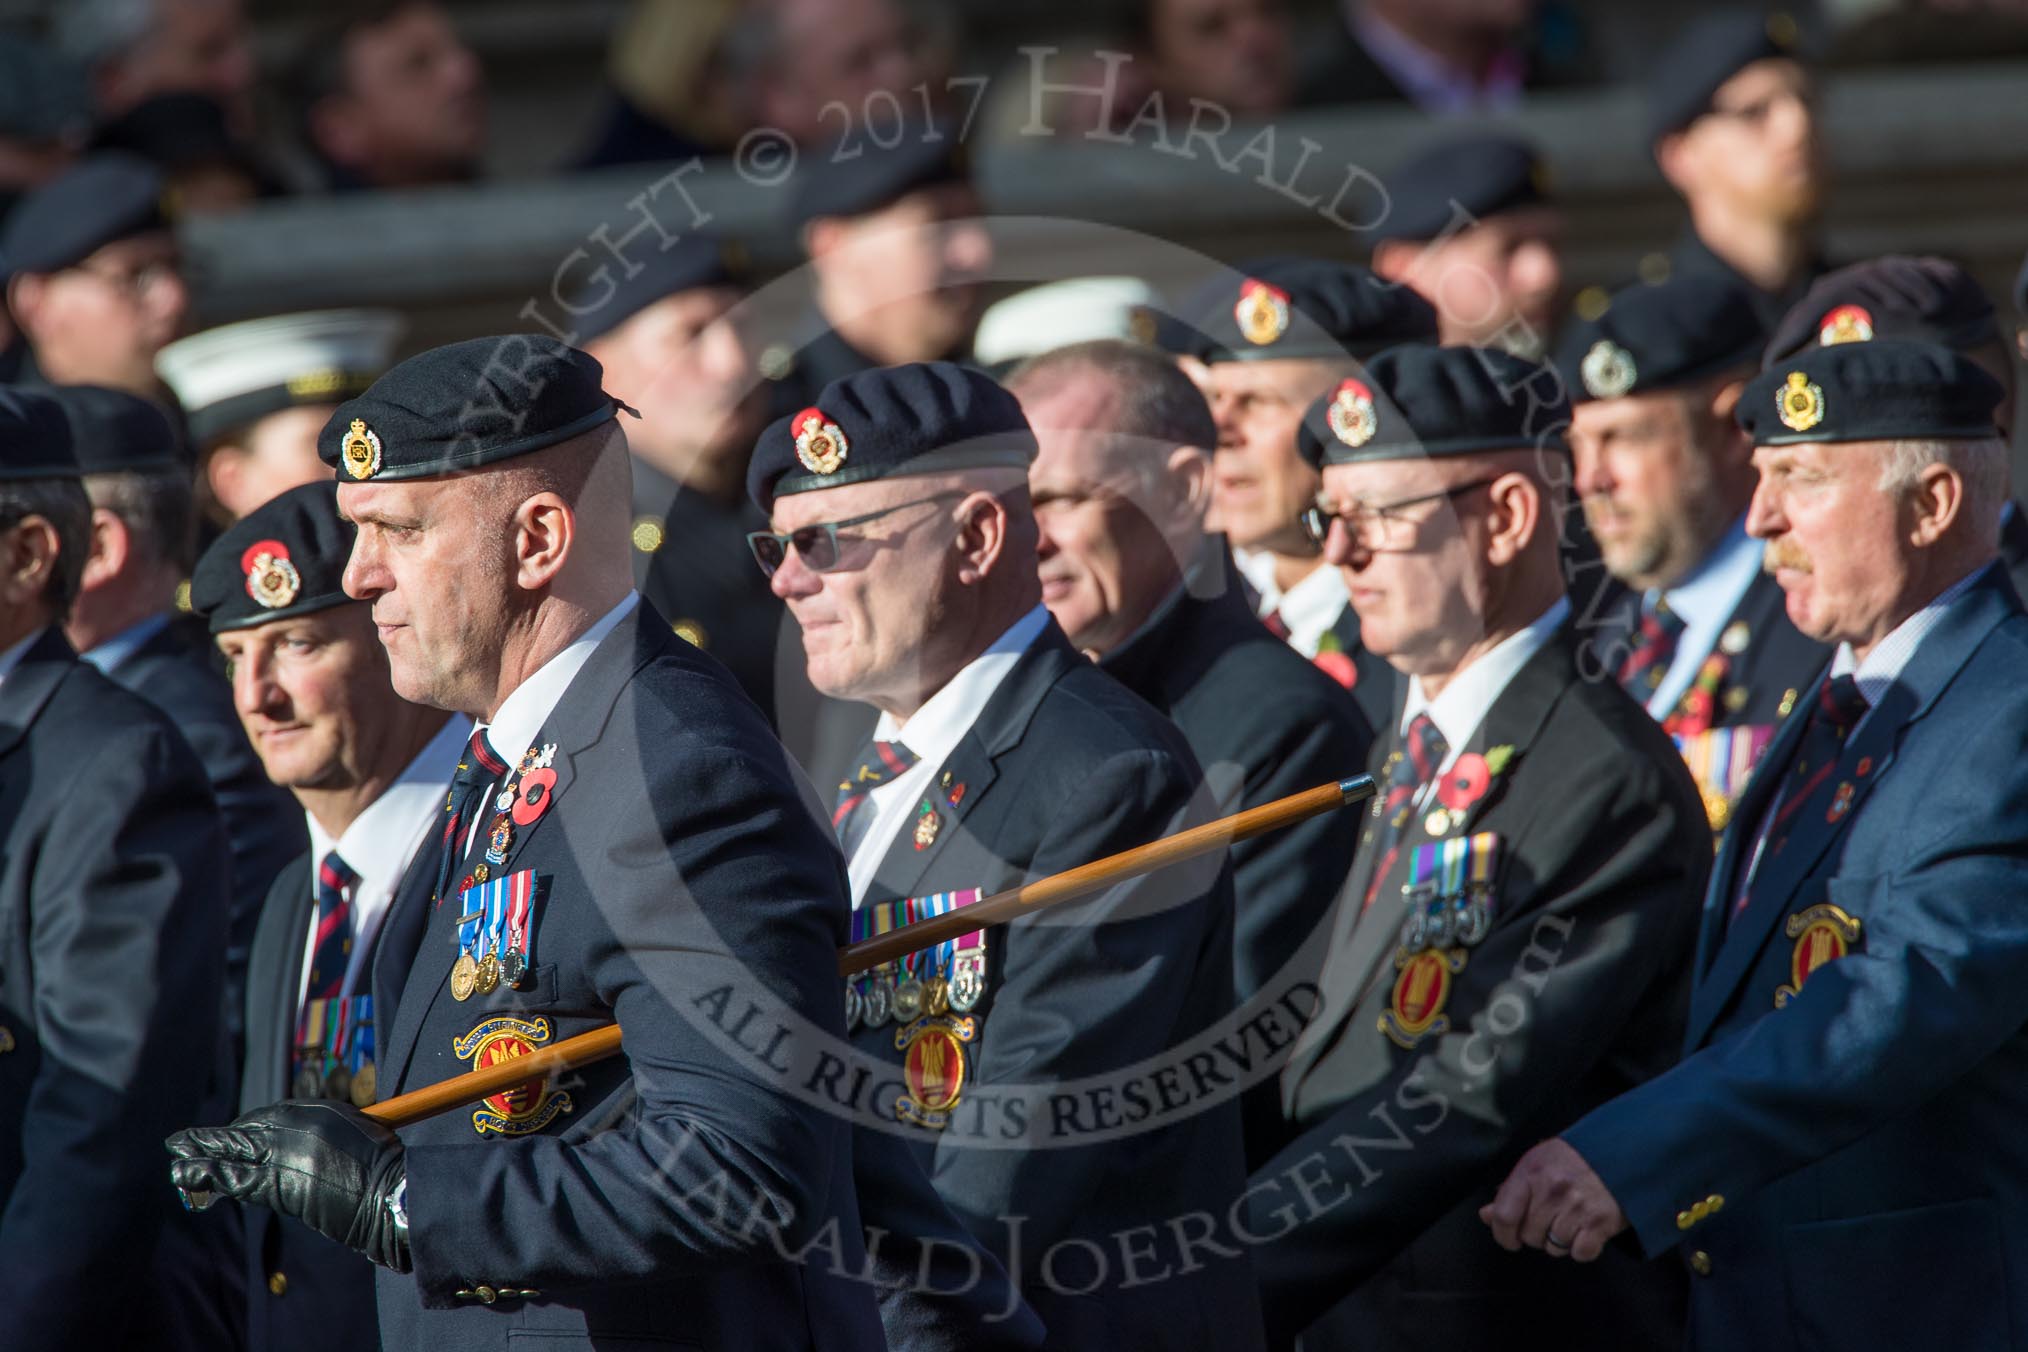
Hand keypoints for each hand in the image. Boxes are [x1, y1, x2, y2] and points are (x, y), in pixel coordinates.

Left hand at [167, 1100, 411, 1270]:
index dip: (242, 1129)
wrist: (386, 1192)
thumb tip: (294, 1143)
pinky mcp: (276, 1184)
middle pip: (242, 1131)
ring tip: (176, 1157)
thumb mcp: (351, 1128)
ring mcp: (282, 1154)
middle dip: (210, 1138)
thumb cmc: (378, 1163)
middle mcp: (292, 1127)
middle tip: (180, 1141)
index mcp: (312, 1110)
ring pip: (231, 1152)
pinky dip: (208, 1175)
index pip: (265, 1117)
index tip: (229, 1138)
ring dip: (199, 1155)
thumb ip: (317, 1130)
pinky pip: (235, 1178)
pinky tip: (187, 1174)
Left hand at [1479, 1137, 1626, 1261]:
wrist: (1623, 1151)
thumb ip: (1511, 1191)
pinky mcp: (1601, 1223)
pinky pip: (1580, 1254)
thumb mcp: (1537, 1163)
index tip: (1510, 1239)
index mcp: (1531, 1172)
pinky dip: (1582, 1249)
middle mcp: (1552, 1190)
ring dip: (1559, 1242)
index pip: (1504, 1216)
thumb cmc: (1574, 1159)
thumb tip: (1487, 1216)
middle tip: (1550, 1220)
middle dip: (1535, 1235)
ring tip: (1570, 1221)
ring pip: (1554, 1247)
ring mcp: (1577, 1207)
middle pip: (1530, 1236)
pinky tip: (1586, 1231)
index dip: (1503, 1234)